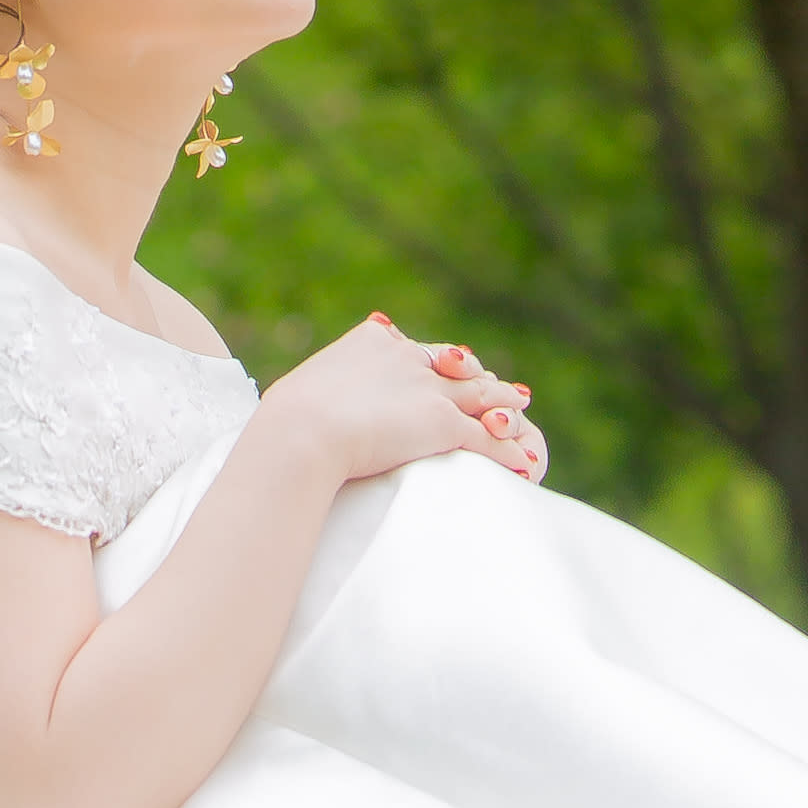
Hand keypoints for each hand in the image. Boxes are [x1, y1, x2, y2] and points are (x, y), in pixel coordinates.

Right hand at [273, 317, 547, 486]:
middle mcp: (407, 359)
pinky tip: (521, 464)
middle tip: (493, 381)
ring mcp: (430, 390)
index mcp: (372, 343)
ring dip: (502, 404)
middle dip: (475, 374)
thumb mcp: (299, 392)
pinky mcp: (444, 424)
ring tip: (519, 408)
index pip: (411, 346)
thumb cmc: (286, 420)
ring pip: (480, 395)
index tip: (443, 363)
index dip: (430, 358)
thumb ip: (314, 393)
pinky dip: (506, 452)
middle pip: (454, 364)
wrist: (302, 432)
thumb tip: (293, 408)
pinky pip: (486, 439)